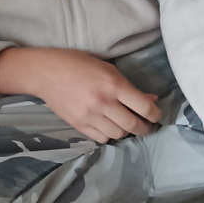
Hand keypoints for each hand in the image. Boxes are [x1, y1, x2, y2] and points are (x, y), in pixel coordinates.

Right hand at [0, 47, 161, 142]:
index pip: (144, 107)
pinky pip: (102, 138)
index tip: (157, 116)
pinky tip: (110, 126)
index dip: (155, 115)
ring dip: (126, 131)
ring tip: (127, 125)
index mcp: (113, 84)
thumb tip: (151, 100)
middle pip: (134, 125)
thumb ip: (129, 86)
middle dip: (145, 128)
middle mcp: (104, 102)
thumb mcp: (108, 68)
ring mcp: (90, 116)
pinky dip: (110, 135)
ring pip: (119, 134)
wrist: (45, 73)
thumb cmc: (78, 64)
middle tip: (148, 126)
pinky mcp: (79, 125)